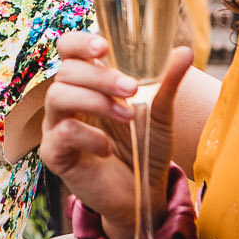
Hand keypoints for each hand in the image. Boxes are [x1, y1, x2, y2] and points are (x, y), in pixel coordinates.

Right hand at [39, 32, 191, 238]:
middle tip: (132, 88)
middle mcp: (68, 101)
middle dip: (100, 77)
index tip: (103, 46)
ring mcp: (56, 126)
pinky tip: (107, 147)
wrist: (143, 194)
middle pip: (66, 71)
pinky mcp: (54, 154)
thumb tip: (183, 52)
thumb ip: (166, 83)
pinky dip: (88, 135)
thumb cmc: (146, 149)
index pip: (68, 51)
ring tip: (127, 116)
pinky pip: (62, 133)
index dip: (79, 43)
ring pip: (58, 96)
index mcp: (87, 83)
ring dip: (95, 101)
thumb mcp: (159, 113)